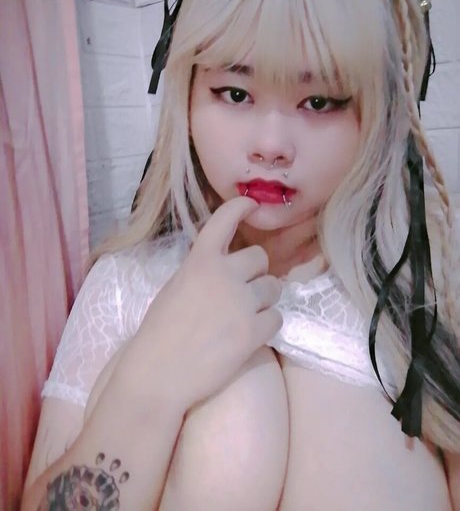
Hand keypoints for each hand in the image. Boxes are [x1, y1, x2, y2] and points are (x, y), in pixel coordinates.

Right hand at [124, 197, 282, 410]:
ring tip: (247, 316)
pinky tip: (250, 335)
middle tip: (245, 290)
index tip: (251, 203)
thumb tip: (227, 269)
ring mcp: (241, 302)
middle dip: (256, 273)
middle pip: (260, 258)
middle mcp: (225, 274)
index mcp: (200, 261)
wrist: (158, 371)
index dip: (240, 207)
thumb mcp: (177, 287)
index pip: (224, 221)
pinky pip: (277, 317)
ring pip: (274, 287)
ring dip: (264, 299)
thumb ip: (203, 272)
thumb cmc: (159, 331)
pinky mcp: (253, 331)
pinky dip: (267, 325)